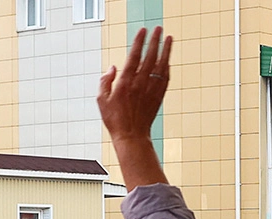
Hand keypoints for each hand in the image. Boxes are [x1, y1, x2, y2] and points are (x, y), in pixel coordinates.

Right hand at [96, 27, 171, 190]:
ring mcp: (151, 90)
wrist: (132, 137)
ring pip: (161, 66)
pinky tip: (168, 60)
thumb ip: (105, 82)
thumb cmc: (115, 120)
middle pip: (150, 57)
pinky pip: (165, 79)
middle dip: (155, 41)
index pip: (134, 57)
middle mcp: (140, 84)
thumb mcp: (102, 100)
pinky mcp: (158, 97)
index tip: (143, 31)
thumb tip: (112, 67)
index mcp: (125, 83)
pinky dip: (167, 67)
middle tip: (159, 29)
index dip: (139, 42)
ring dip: (166, 51)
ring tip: (169, 39)